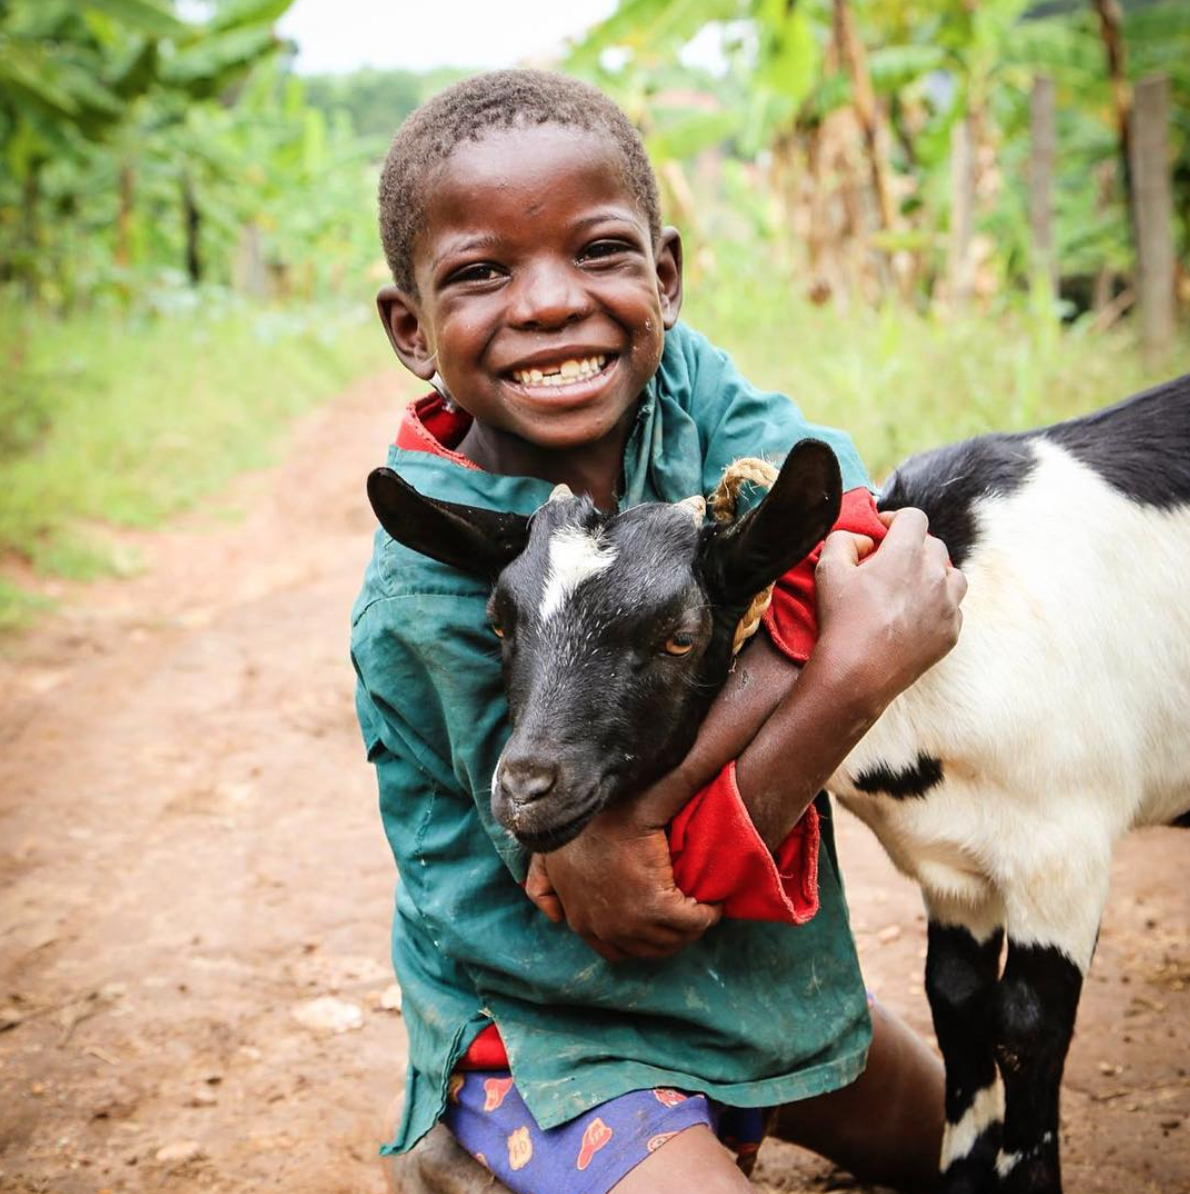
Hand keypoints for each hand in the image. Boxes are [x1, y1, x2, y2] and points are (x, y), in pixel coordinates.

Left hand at [525, 799, 721, 962]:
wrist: (602, 808)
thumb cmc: (578, 829)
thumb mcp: (546, 861)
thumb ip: (541, 886)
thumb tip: (553, 916)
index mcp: (581, 921)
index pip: (616, 951)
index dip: (641, 936)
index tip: (658, 919)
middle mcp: (604, 929)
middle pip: (650, 950)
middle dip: (670, 937)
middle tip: (686, 915)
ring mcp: (629, 921)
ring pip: (671, 940)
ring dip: (689, 928)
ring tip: (699, 910)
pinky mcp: (654, 906)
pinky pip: (691, 922)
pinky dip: (705, 915)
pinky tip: (711, 903)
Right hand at [814, 508, 965, 712]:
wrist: (857, 674)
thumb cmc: (842, 621)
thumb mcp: (827, 570)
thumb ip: (843, 539)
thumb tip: (863, 540)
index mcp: (907, 554)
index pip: (914, 517)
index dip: (895, 518)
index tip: (881, 531)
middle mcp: (935, 575)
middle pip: (933, 545)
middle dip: (912, 547)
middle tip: (889, 563)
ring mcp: (948, 606)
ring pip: (952, 575)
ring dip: (934, 574)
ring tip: (910, 587)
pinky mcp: (951, 633)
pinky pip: (953, 609)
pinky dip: (938, 606)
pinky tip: (915, 616)